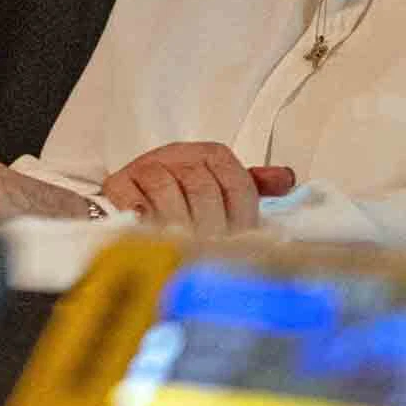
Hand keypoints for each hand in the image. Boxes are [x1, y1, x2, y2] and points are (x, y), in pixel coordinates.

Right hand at [100, 141, 295, 237]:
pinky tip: (148, 226)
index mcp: (212, 155)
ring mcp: (147, 166)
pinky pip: (128, 193)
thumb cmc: (186, 195)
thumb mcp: (223, 188)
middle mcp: (180, 155)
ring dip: (176, 222)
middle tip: (212, 250)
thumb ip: (254, 186)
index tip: (241, 240)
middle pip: (202, 187)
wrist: (138, 194)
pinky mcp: (119, 182)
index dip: (242, 215)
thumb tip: (287, 179)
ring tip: (184, 245)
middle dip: (209, 225)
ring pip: (165, 188)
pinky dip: (138, 210)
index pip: (236, 181)